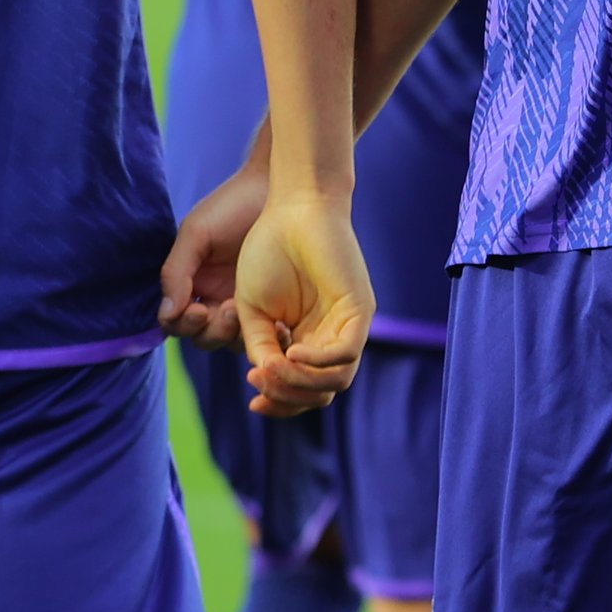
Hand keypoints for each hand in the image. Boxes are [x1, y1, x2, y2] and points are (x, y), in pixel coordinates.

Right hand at [157, 160, 268, 349]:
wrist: (274, 188)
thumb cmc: (231, 206)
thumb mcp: (196, 233)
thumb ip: (176, 272)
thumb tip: (167, 313)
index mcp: (191, 285)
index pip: (176, 321)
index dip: (183, 323)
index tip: (200, 309)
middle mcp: (215, 298)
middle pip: (203, 336)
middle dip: (213, 330)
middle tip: (231, 310)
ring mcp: (245, 303)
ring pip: (232, 341)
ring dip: (237, 335)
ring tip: (253, 315)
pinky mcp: (274, 306)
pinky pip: (265, 332)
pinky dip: (267, 334)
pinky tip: (277, 325)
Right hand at [233, 190, 373, 419]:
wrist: (291, 209)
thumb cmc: (268, 250)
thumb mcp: (252, 309)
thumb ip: (258, 345)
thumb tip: (266, 377)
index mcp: (305, 339)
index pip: (302, 391)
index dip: (278, 403)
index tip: (252, 401)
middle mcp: (329, 338)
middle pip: (320, 395)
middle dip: (287, 399)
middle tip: (258, 386)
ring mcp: (347, 326)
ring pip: (335, 382)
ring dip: (299, 384)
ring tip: (271, 366)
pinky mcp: (359, 311)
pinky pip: (345, 354)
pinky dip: (317, 362)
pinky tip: (291, 349)